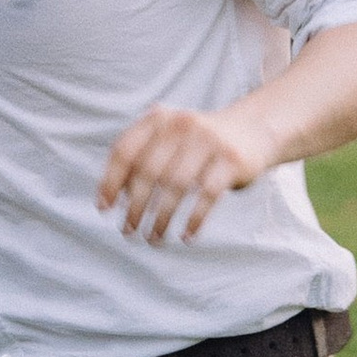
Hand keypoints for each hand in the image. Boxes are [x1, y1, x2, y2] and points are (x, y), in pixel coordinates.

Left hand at [97, 103, 270, 244]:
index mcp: (158, 119)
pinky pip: (207, 195)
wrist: (252, 130)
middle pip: (148, 172)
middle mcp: (181, 124)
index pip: (124, 151)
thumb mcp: (168, 141)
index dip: (110, 181)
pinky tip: (186, 236)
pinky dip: (194, 219)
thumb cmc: (197, 144)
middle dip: (135, 207)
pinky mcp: (231, 159)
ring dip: (161, 218)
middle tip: (129, 231)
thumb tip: (113, 199)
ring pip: (176, 186)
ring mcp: (208, 140)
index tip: (105, 209)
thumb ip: (140, 160)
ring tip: (153, 238)